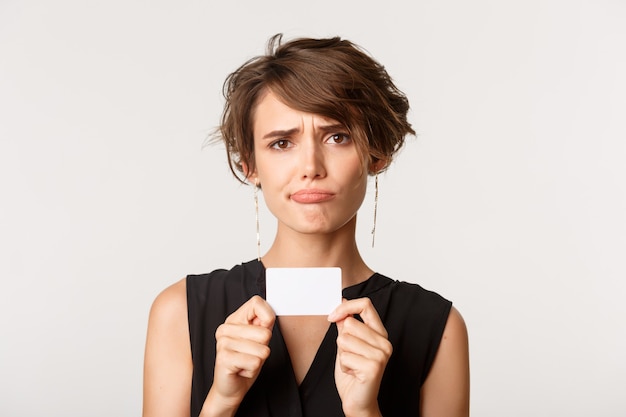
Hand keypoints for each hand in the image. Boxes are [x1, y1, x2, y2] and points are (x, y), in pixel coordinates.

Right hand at [203, 296, 274, 415]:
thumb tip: (268, 317)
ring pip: (262, 350)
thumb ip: (264, 325)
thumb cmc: (246, 362)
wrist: (231, 388)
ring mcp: (223, 343)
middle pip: (264, 332)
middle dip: (264, 347)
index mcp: (234, 320)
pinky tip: (242, 370)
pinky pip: (255, 362)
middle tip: (250, 354)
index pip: (257, 302)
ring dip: (258, 361)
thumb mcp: (259, 340)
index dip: (267, 318)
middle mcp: (226, 329)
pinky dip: (253, 369)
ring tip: (246, 362)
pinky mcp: (224, 358)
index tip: (262, 332)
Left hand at [328, 298, 391, 416]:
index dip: (346, 307)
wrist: (359, 402)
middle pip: (350, 323)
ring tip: (352, 365)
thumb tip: (342, 305)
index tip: (333, 316)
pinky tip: (353, 374)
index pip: (366, 305)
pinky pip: (344, 356)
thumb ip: (346, 327)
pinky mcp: (374, 367)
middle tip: (350, 356)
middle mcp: (384, 342)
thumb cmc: (353, 375)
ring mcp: (381, 355)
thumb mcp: (347, 346)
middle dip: (342, 340)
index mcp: (379, 334)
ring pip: (344, 339)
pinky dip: (343, 366)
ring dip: (342, 354)